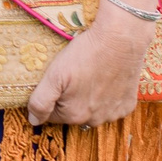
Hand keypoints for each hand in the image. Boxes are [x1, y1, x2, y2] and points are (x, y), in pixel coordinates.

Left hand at [26, 6, 155, 128]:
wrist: (120, 39)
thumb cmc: (84, 54)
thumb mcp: (54, 75)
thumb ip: (40, 102)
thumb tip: (34, 121)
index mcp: (74, 115)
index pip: (52, 115)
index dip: (51, 97)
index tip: (56, 81)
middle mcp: (95, 120)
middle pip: (73, 113)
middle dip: (69, 98)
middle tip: (73, 75)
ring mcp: (113, 114)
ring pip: (93, 111)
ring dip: (89, 99)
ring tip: (90, 76)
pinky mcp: (128, 105)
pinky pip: (111, 106)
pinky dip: (107, 97)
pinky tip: (106, 79)